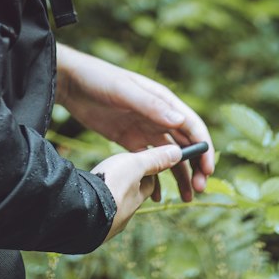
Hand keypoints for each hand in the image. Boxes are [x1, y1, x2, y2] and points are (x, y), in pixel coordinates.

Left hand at [56, 45, 213, 201]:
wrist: (71, 83)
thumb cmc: (99, 79)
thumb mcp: (124, 90)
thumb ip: (151, 105)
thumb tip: (181, 120)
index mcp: (163, 100)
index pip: (192, 125)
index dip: (203, 147)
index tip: (207, 170)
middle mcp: (158, 115)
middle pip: (185, 144)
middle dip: (195, 166)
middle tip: (198, 190)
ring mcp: (145, 129)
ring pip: (170, 156)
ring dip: (180, 176)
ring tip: (187, 199)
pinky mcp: (130, 140)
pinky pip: (149, 163)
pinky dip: (157, 179)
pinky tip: (158, 196)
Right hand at [92, 142, 182, 239]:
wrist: (80, 212)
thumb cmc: (111, 184)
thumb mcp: (134, 165)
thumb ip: (154, 159)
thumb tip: (178, 153)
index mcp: (136, 200)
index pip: (149, 186)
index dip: (148, 173)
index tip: (143, 163)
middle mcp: (124, 216)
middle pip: (131, 198)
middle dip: (129, 187)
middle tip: (122, 174)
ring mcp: (106, 225)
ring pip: (113, 207)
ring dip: (110, 197)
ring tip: (101, 187)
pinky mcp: (89, 230)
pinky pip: (96, 215)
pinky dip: (95, 206)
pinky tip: (87, 200)